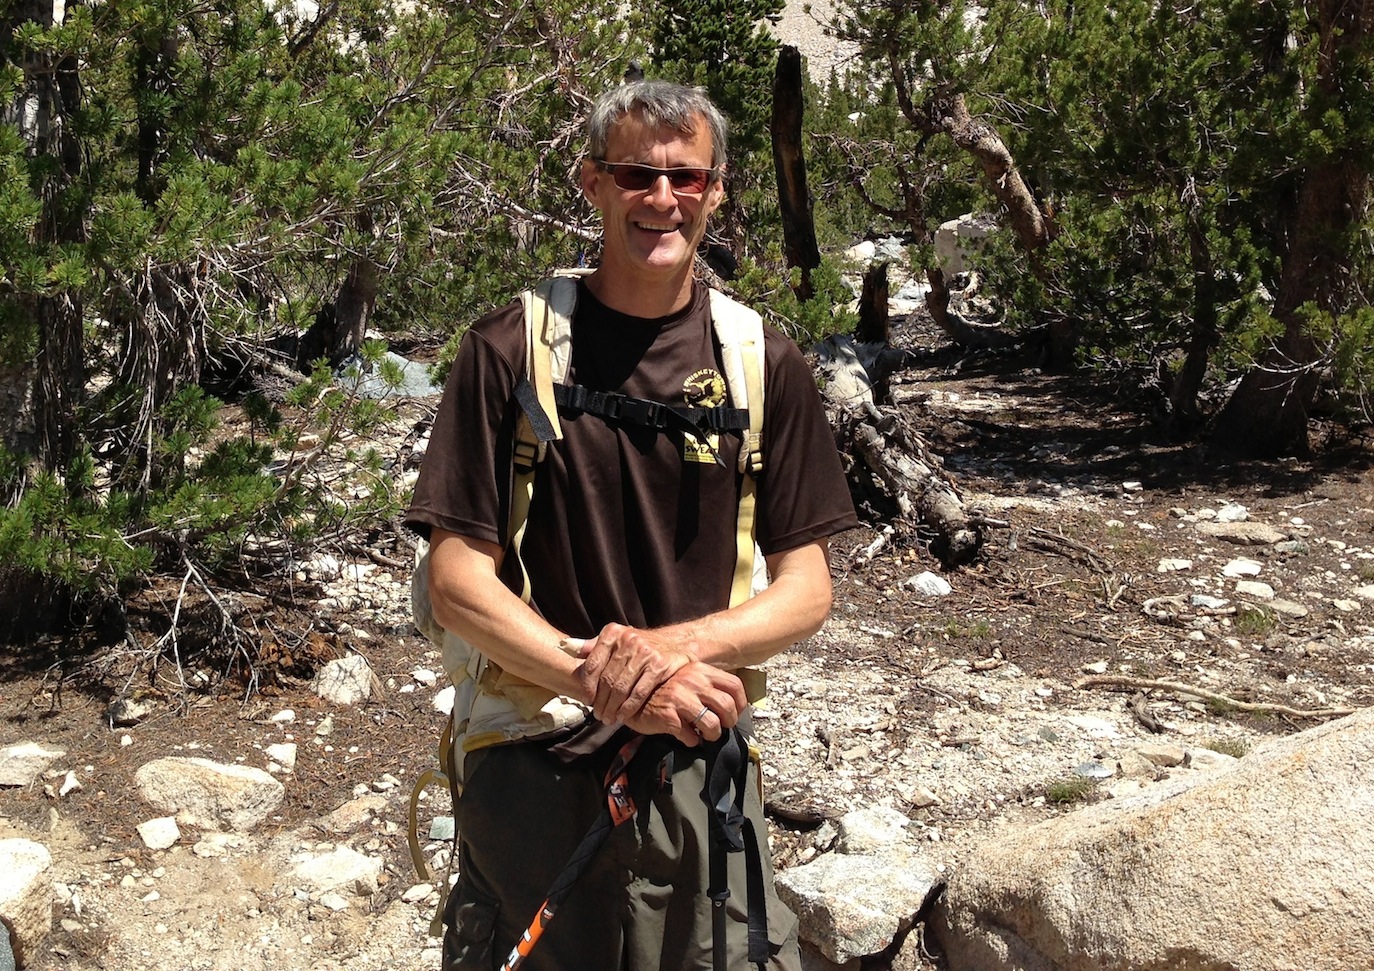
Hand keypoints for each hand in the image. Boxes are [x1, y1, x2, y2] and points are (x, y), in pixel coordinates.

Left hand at [576, 622, 700, 725]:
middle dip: (601, 702)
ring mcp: (645, 653)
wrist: (675, 644)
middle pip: (607, 679)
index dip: (587, 686)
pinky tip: (624, 716)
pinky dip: (629, 707)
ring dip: (613, 708)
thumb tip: (564, 646)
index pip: (592, 664)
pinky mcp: (659, 666)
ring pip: (621, 688)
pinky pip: (639, 692)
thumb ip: (591, 646)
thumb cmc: (638, 646)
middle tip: (598, 715)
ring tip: (609, 718)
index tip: (587, 700)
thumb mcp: (614, 641)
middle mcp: (628, 640)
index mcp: (612, 633)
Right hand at [621, 662, 747, 746]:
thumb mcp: (686, 678)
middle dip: (728, 722)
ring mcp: (680, 699)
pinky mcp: (668, 717)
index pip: (734, 685)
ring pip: (712, 724)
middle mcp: (692, 682)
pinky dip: (692, 741)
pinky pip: (691, 736)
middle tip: (721, 727)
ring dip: (712, 734)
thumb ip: (706, 685)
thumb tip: (730, 704)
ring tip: (706, 735)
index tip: (735, 712)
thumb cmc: (661, 690)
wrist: (631, 698)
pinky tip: (687, 737)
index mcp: (700, 670)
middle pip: (727, 707)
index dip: (740, 703)